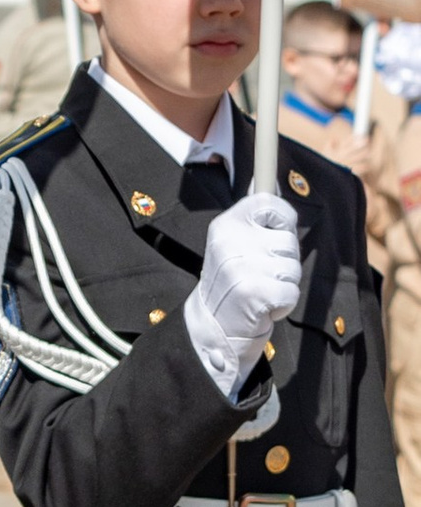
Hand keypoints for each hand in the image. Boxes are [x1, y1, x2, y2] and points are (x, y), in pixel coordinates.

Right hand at [188, 192, 303, 385]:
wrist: (213, 328)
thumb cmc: (232, 282)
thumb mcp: (233, 243)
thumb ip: (253, 215)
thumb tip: (264, 179)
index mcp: (225, 224)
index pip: (270, 202)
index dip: (282, 220)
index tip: (273, 234)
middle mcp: (230, 242)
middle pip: (288, 240)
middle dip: (283, 262)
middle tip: (259, 274)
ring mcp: (240, 267)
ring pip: (292, 267)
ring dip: (283, 284)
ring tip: (259, 291)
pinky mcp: (254, 293)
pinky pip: (291, 291)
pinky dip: (283, 304)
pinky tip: (263, 307)